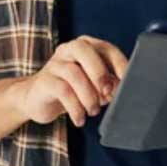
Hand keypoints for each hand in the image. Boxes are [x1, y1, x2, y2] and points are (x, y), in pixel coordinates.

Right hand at [14, 35, 128, 127]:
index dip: (119, 63)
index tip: (128, 82)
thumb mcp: (93, 85)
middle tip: (107, 93)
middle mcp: (68, 50)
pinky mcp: (44, 81)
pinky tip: (80, 119)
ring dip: (88, 96)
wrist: (37, 98)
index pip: (105, 47)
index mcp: (85, 46)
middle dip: (99, 72)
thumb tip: (122, 89)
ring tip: (93, 111)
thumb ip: (108, 83)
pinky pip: (62, 90)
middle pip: (84, 49)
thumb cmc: (71, 89)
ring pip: (73, 72)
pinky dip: (75, 107)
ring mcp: (54, 64)